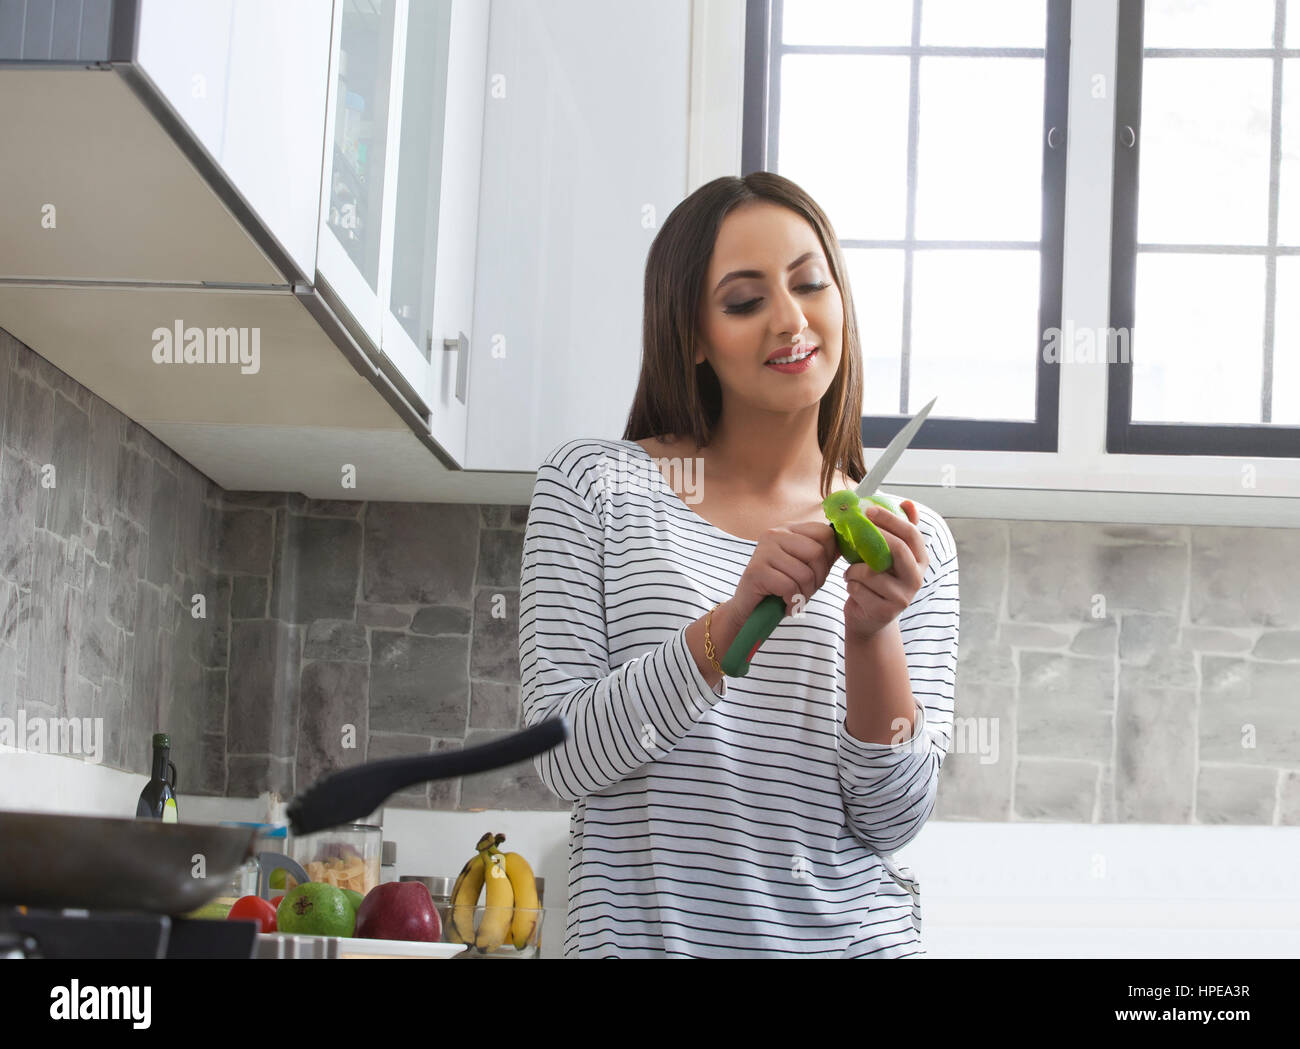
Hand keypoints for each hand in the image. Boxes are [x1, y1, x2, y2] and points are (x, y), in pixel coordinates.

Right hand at [732, 520, 842, 621]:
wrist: (749, 611)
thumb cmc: (781, 589)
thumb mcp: (806, 568)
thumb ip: (823, 555)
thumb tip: (847, 546)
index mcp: (789, 529)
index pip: (825, 533)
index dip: (829, 558)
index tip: (818, 574)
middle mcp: (775, 534)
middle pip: (817, 552)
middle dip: (818, 579)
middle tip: (805, 591)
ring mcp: (763, 550)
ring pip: (804, 573)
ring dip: (804, 594)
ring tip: (794, 599)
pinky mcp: (756, 571)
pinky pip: (789, 587)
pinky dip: (792, 602)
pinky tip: (785, 605)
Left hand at [843, 500, 928, 640]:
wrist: (869, 620)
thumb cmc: (877, 582)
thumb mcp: (889, 557)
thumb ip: (899, 532)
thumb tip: (908, 503)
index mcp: (920, 561)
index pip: (912, 534)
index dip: (891, 519)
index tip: (869, 509)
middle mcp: (916, 579)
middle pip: (899, 549)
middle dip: (876, 534)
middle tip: (856, 524)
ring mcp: (903, 597)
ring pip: (870, 571)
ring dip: (853, 569)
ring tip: (852, 573)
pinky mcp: (885, 611)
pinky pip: (858, 588)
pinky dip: (849, 584)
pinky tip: (853, 588)